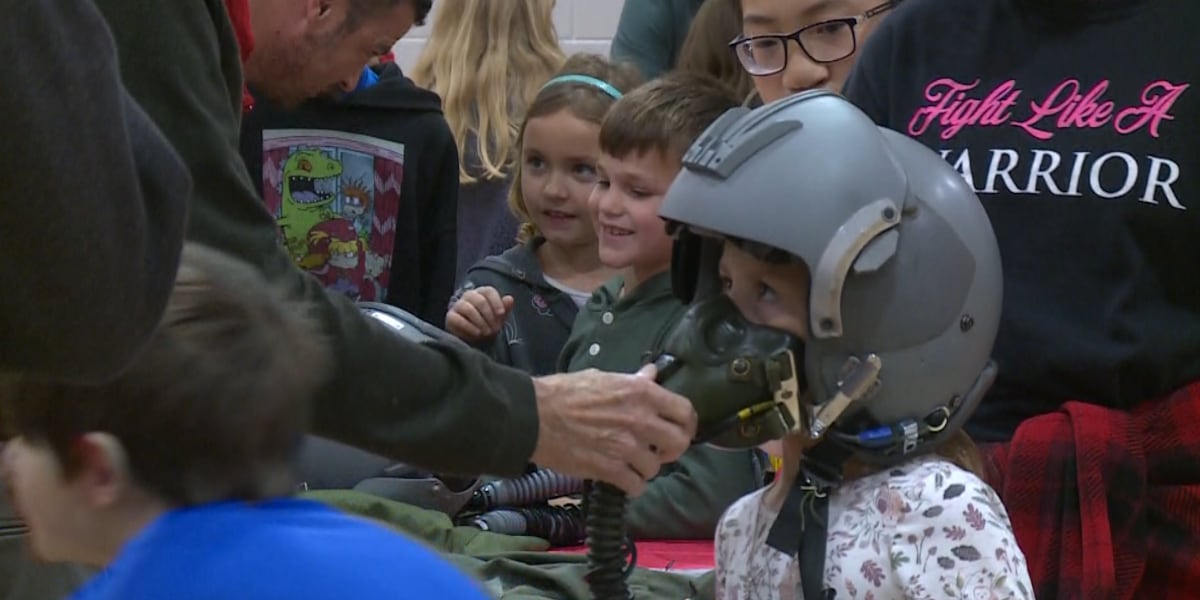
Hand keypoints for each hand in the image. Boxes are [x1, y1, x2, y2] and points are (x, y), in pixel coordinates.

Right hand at [445, 287, 513, 342]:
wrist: (473, 338)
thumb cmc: (487, 324)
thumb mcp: (498, 318)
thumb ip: (504, 308)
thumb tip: (510, 299)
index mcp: (482, 293)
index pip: (489, 291)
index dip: (496, 302)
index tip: (501, 314)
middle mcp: (469, 296)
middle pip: (479, 300)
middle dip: (488, 315)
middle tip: (493, 328)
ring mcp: (458, 305)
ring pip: (468, 308)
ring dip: (480, 322)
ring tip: (486, 332)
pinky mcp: (451, 316)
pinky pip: (458, 319)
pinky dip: (469, 327)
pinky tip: (477, 333)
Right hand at [529, 364, 697, 495]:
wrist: (535, 416)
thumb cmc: (565, 392)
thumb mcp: (603, 378)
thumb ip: (633, 381)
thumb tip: (652, 374)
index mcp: (641, 393)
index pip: (685, 411)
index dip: (686, 424)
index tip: (680, 430)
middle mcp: (641, 419)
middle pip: (679, 443)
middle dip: (671, 450)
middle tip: (657, 451)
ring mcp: (627, 447)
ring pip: (655, 467)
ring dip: (645, 468)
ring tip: (630, 463)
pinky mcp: (610, 470)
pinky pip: (636, 486)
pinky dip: (630, 485)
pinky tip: (620, 478)